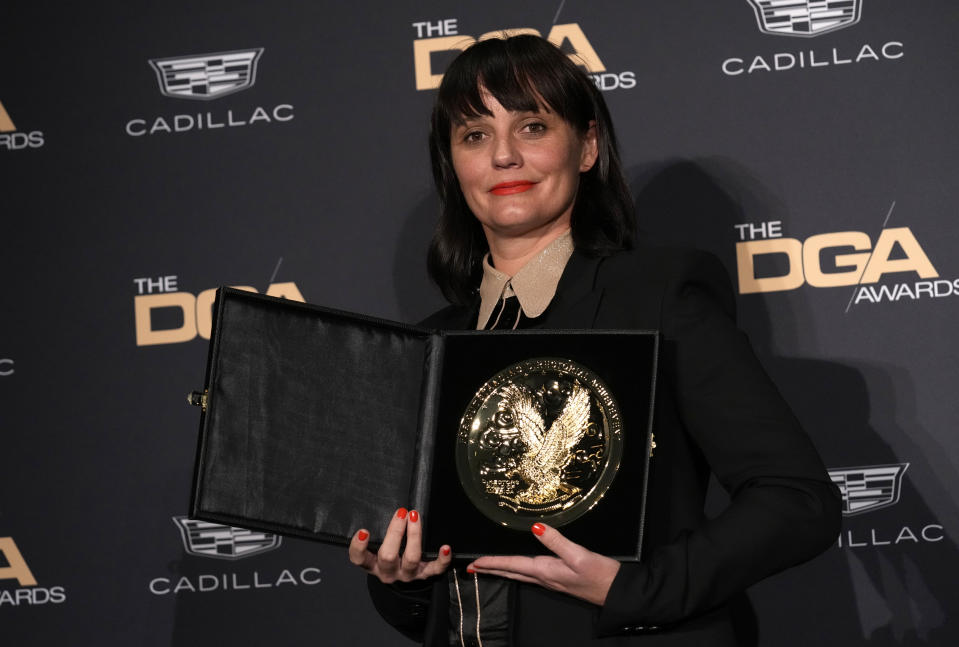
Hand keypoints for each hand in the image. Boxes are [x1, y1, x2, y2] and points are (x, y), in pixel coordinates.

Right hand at [349, 507, 452, 583]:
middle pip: (388, 556)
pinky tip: (445, 548)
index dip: (359, 547)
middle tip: (401, 513)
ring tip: (415, 517)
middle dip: (395, 532)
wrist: (403, 576)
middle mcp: (388, 572)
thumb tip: (389, 507)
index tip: (364, 531)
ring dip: (414, 536)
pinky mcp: (424, 575)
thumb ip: (378, 532)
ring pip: (411, 559)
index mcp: (372, 564)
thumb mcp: (377, 546)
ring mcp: (407, 574)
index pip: (359, 559)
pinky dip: (442, 559)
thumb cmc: (388, 554)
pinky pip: (435, 569)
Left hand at [467, 523, 619, 605]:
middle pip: (511, 573)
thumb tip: (535, 527)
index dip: (492, 562)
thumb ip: (556, 540)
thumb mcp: (578, 555)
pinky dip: (518, 571)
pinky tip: (519, 569)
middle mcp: (545, 577)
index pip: (512, 565)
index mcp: (545, 570)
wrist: (615, 592)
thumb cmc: (599, 575)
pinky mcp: (559, 579)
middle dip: (492, 569)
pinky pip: (531, 575)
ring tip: (489, 567)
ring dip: (503, 570)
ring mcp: (552, 580)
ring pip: (520, 574)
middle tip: (473, 568)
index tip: (475, 563)